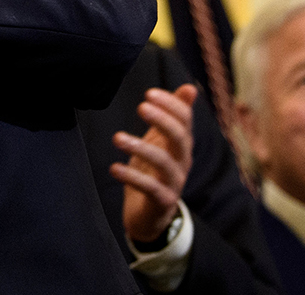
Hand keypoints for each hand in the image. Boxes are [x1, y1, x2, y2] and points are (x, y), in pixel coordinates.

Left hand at [111, 84, 198, 243]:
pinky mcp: (163, 201)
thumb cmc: (155, 171)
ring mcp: (175, 183)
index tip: (149, 93)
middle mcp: (182, 162)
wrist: (151, 216)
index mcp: (182, 144)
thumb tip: (190, 88)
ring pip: (164, 163)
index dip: (170, 105)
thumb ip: (173, 116)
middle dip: (163, 120)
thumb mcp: (162, 141)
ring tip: (116, 138)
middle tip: (141, 106)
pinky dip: (132, 177)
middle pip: (181, 138)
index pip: (184, 120)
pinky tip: (114, 168)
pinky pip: (150, 188)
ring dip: (140, 147)